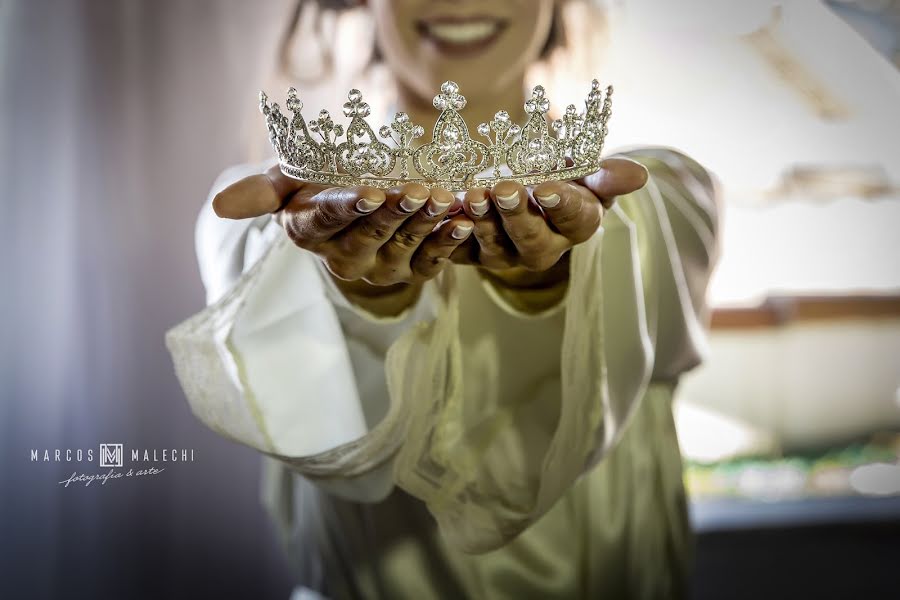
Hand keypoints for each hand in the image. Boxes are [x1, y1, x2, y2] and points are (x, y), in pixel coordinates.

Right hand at [212, 166, 473, 313]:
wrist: (361, 197)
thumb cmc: (319, 184)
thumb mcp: (288, 182)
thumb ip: (261, 192)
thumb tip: (218, 207)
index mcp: (309, 232)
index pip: (327, 220)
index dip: (348, 208)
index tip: (371, 191)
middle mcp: (344, 258)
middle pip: (370, 235)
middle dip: (394, 213)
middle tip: (417, 191)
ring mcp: (381, 268)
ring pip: (404, 246)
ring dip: (426, 223)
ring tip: (444, 199)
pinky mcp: (413, 271)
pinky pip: (432, 261)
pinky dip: (449, 241)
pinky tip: (463, 220)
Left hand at [459, 157, 648, 285]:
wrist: (515, 183)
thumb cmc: (558, 177)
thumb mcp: (584, 172)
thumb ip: (606, 176)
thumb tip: (639, 176)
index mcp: (576, 226)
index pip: (575, 219)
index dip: (562, 204)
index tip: (548, 187)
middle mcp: (542, 248)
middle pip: (532, 240)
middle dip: (518, 215)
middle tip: (505, 189)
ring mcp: (504, 254)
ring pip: (494, 246)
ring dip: (483, 221)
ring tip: (474, 195)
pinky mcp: (469, 253)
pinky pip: (457, 250)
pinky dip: (449, 234)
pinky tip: (447, 212)